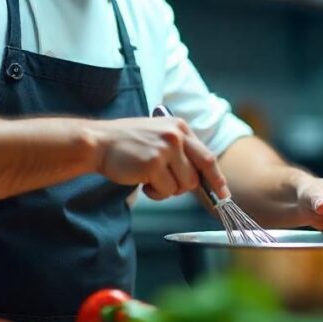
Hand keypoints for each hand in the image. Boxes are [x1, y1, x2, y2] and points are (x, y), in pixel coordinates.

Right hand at [91, 117, 229, 200]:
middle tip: (168, 186)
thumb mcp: (158, 137)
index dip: (217, 178)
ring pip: (183, 186)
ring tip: (149, 178)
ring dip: (167, 189)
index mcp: (179, 127)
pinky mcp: (153, 163)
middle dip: (185, 187)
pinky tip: (142, 181)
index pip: (207, 156)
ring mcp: (165, 149)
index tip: (224, 194)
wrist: (98, 142)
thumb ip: (179, 152)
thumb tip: (201, 178)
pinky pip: (166, 191)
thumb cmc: (126, 143)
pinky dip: (155, 193)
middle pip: (197, 174)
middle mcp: (176, 135)